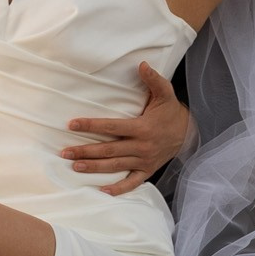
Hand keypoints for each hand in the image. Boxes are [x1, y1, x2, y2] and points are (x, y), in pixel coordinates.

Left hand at [62, 63, 190, 193]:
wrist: (189, 134)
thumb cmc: (171, 112)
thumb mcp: (165, 94)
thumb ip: (153, 79)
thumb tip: (141, 64)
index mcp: (142, 128)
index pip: (111, 127)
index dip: (91, 125)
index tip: (72, 124)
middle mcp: (141, 146)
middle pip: (109, 150)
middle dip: (85, 151)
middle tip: (65, 152)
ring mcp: (144, 161)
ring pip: (115, 166)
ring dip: (94, 167)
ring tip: (75, 167)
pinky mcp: (147, 171)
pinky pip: (132, 182)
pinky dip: (118, 189)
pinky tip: (102, 191)